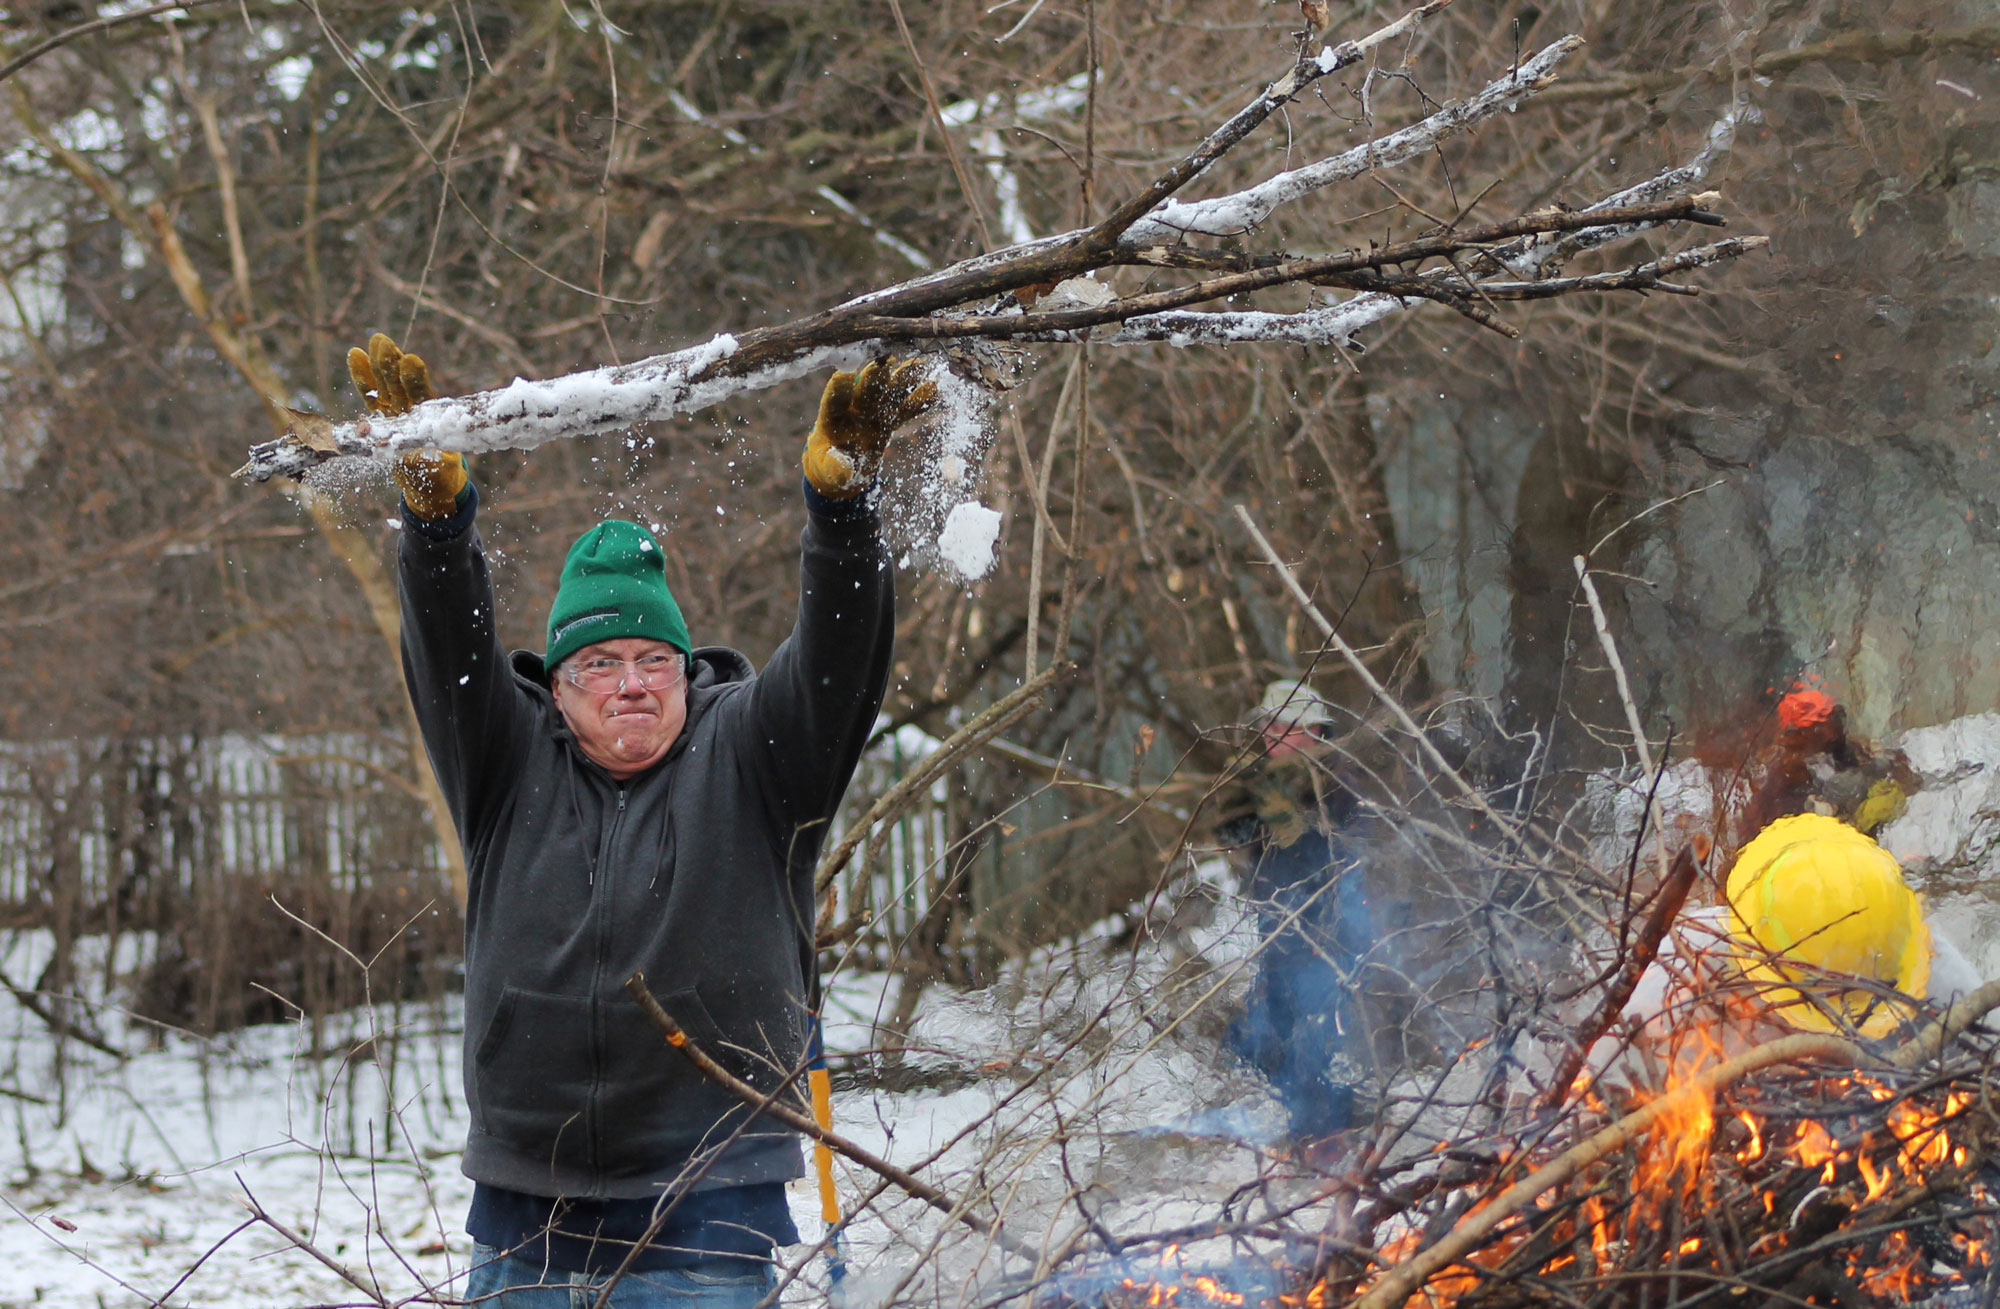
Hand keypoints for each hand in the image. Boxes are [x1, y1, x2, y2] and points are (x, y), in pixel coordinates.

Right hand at [347, 331, 464, 519]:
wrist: (429, 483)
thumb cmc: (440, 473)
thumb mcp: (443, 465)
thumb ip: (436, 456)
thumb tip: (427, 453)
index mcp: (431, 418)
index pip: (421, 395)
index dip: (415, 379)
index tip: (410, 360)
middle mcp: (413, 411)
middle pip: (401, 383)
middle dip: (392, 363)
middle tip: (383, 341)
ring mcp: (397, 411)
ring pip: (386, 385)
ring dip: (379, 364)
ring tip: (374, 341)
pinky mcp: (382, 416)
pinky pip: (371, 395)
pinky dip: (363, 378)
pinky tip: (356, 355)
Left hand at [802, 356, 938, 497]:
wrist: (841, 468)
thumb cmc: (827, 467)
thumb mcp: (826, 473)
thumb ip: (835, 469)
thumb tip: (845, 469)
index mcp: (832, 419)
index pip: (834, 400)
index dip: (840, 388)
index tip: (845, 375)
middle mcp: (854, 410)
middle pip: (865, 390)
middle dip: (876, 375)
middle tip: (886, 359)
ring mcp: (873, 413)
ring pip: (889, 393)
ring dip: (903, 379)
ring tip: (919, 364)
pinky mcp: (888, 421)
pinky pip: (905, 410)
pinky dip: (918, 402)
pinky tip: (933, 389)